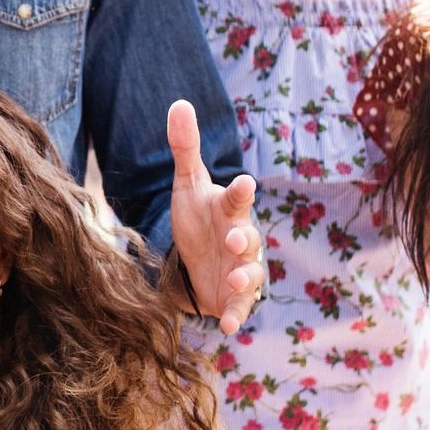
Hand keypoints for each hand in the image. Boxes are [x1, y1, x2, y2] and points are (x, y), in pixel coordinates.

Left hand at [164, 100, 262, 331]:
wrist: (198, 257)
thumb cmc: (199, 216)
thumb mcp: (188, 183)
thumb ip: (185, 147)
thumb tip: (179, 102)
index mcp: (230, 209)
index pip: (237, 197)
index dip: (241, 191)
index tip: (244, 182)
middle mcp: (241, 238)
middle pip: (249, 238)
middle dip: (244, 240)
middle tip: (234, 239)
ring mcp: (241, 269)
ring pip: (250, 274)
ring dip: (245, 279)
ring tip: (235, 284)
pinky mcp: (234, 297)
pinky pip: (240, 307)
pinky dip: (235, 315)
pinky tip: (227, 326)